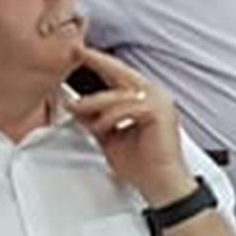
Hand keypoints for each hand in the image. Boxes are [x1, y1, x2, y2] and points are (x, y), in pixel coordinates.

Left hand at [67, 47, 190, 204]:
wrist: (160, 184)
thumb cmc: (142, 164)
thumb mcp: (108, 137)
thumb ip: (95, 119)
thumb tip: (75, 106)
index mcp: (145, 100)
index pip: (120, 76)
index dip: (100, 64)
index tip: (80, 54)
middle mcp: (155, 96)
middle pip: (122, 73)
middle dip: (98, 61)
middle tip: (78, 51)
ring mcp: (160, 103)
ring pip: (120, 92)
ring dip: (95, 101)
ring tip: (77, 109)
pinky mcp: (160, 113)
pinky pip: (128, 107)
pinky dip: (110, 116)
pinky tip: (102, 126)